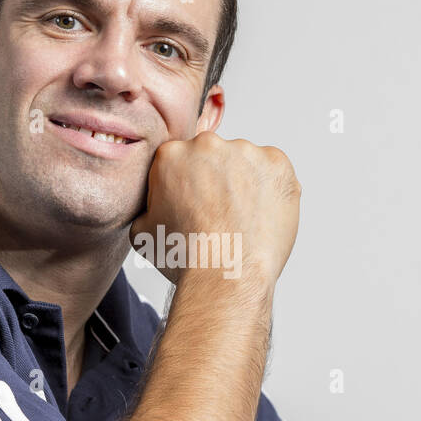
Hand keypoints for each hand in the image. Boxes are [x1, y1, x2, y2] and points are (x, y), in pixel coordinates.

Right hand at [129, 130, 300, 288]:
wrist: (227, 275)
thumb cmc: (188, 258)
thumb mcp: (143, 233)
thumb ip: (147, 207)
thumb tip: (152, 206)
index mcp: (172, 154)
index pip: (181, 161)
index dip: (187, 187)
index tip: (195, 206)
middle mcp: (208, 144)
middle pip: (214, 157)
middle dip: (217, 181)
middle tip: (220, 215)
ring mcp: (246, 151)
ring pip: (246, 163)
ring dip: (245, 184)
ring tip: (242, 220)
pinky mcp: (277, 163)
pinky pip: (274, 170)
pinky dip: (271, 189)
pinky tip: (260, 215)